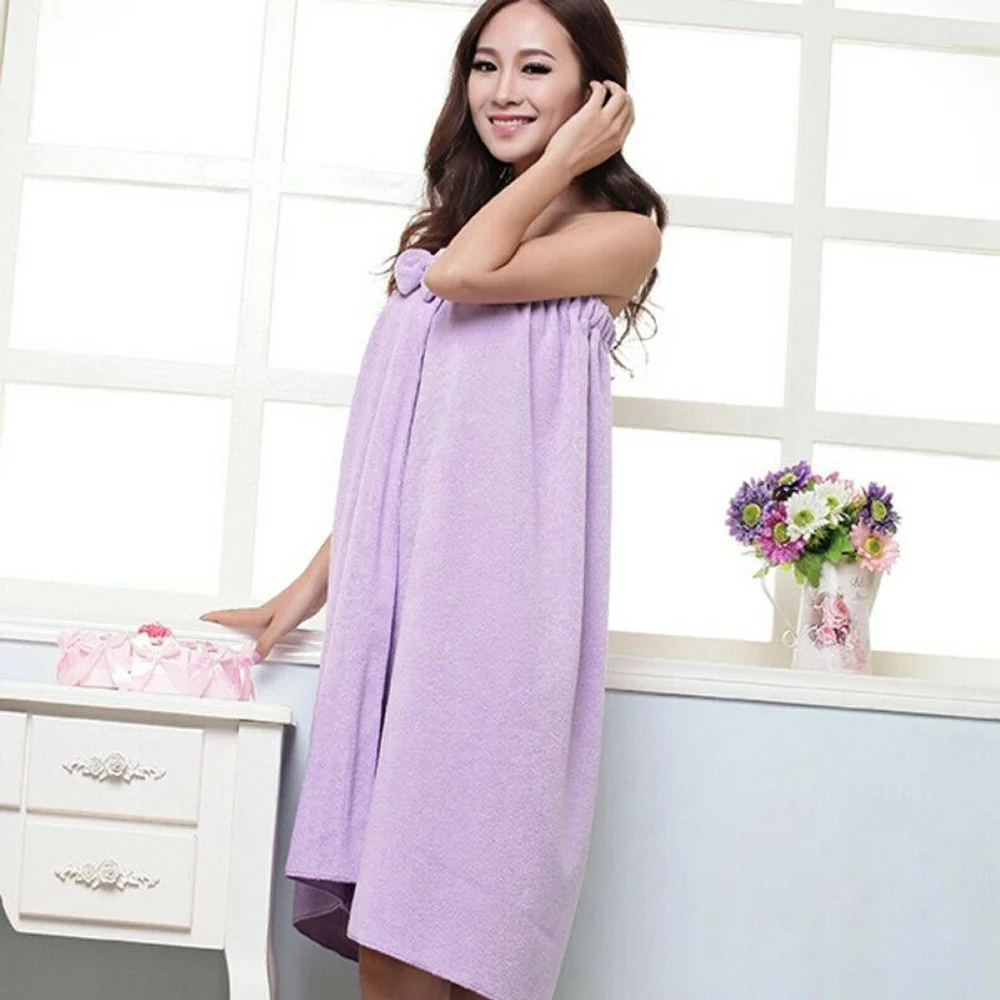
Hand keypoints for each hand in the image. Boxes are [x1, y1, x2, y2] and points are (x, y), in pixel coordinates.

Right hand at [199, 572, 326, 661]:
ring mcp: (277, 613)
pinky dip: (262, 629)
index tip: (202, 618)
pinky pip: (269, 625)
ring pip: (253, 620)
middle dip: (224, 620)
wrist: (318, 586)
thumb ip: (266, 643)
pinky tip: (267, 633)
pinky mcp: (288, 615)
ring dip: (241, 623)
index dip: (216, 617)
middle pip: (239, 617)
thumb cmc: (300, 597)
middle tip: (210, 622)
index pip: (232, 616)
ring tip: (233, 629)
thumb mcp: (280, 626)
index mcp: (259, 614)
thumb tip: (251, 658)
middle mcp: (265, 612)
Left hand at [543, 80, 633, 177]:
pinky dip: (597, 85)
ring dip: (611, 86)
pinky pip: (601, 90)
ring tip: (602, 85)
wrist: (562, 166)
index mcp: (618, 142)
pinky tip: (590, 86)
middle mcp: (615, 130)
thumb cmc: (573, 162)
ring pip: (619, 94)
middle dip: (620, 92)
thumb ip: (607, 141)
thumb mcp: (599, 155)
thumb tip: (604, 127)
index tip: (616, 101)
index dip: (625, 105)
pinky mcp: (591, 112)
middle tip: (610, 88)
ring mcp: (605, 121)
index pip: (631, 117)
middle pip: (627, 103)